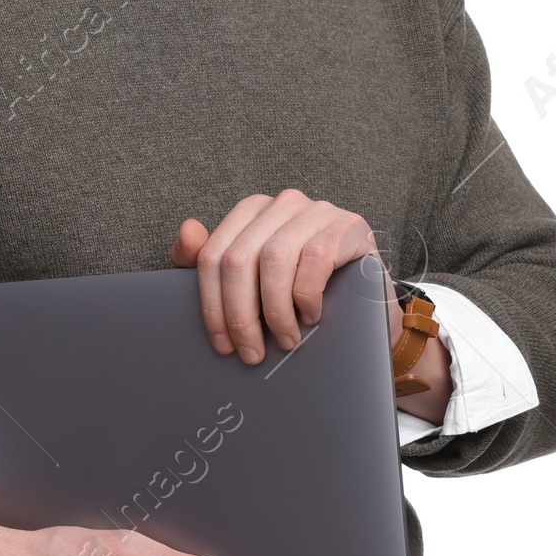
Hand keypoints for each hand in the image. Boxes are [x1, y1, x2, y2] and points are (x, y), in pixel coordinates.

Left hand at [170, 189, 397, 363]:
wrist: (367, 299)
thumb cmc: (305, 289)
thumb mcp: (256, 281)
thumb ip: (213, 261)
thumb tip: (188, 231)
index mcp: (251, 211)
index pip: (212, 255)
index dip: (212, 305)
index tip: (222, 343)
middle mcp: (282, 203)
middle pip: (238, 259)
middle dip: (240, 315)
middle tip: (251, 352)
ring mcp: (316, 210)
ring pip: (274, 259)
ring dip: (275, 311)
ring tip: (284, 340)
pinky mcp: (347, 225)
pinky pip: (315, 259)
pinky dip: (307, 296)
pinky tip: (310, 315)